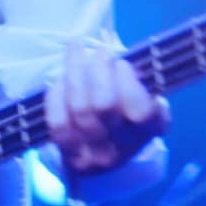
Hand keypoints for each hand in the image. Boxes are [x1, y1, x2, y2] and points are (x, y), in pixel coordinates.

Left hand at [43, 41, 169, 177]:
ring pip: (79, 108)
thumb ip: (141, 83)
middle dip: (98, 70)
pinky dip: (57, 94)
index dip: (127, 82)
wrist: (107, 155)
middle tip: (100, 52)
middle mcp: (120, 147)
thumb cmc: (129, 116)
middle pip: (104, 105)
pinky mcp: (66, 154)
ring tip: (77, 50)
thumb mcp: (148, 101)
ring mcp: (91, 153)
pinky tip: (61, 78)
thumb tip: (118, 61)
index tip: (121, 62)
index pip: (140, 110)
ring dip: (75, 72)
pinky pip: (57, 120)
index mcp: (146, 130)